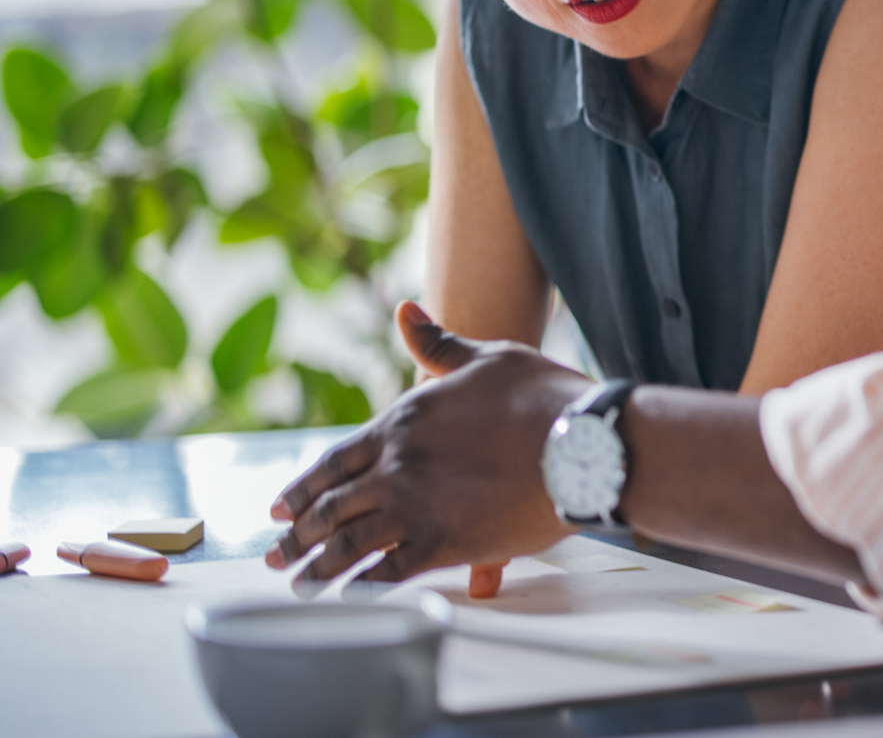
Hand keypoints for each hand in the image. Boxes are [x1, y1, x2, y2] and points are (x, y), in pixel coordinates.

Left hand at [267, 301, 591, 586]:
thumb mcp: (488, 358)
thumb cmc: (541, 396)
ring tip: (297, 583)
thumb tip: (405, 310)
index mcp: (401, 422)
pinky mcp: (443, 544)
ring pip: (348, 545)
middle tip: (274, 554)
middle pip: (330, 508)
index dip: (302, 487)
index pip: (334, 461)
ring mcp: (414, 508)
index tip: (279, 508)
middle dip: (297, 535)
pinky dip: (361, 587)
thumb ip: (439, 345)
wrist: (583, 442)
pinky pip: (387, 572)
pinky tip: (347, 597)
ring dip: (316, 567)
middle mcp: (396, 467)